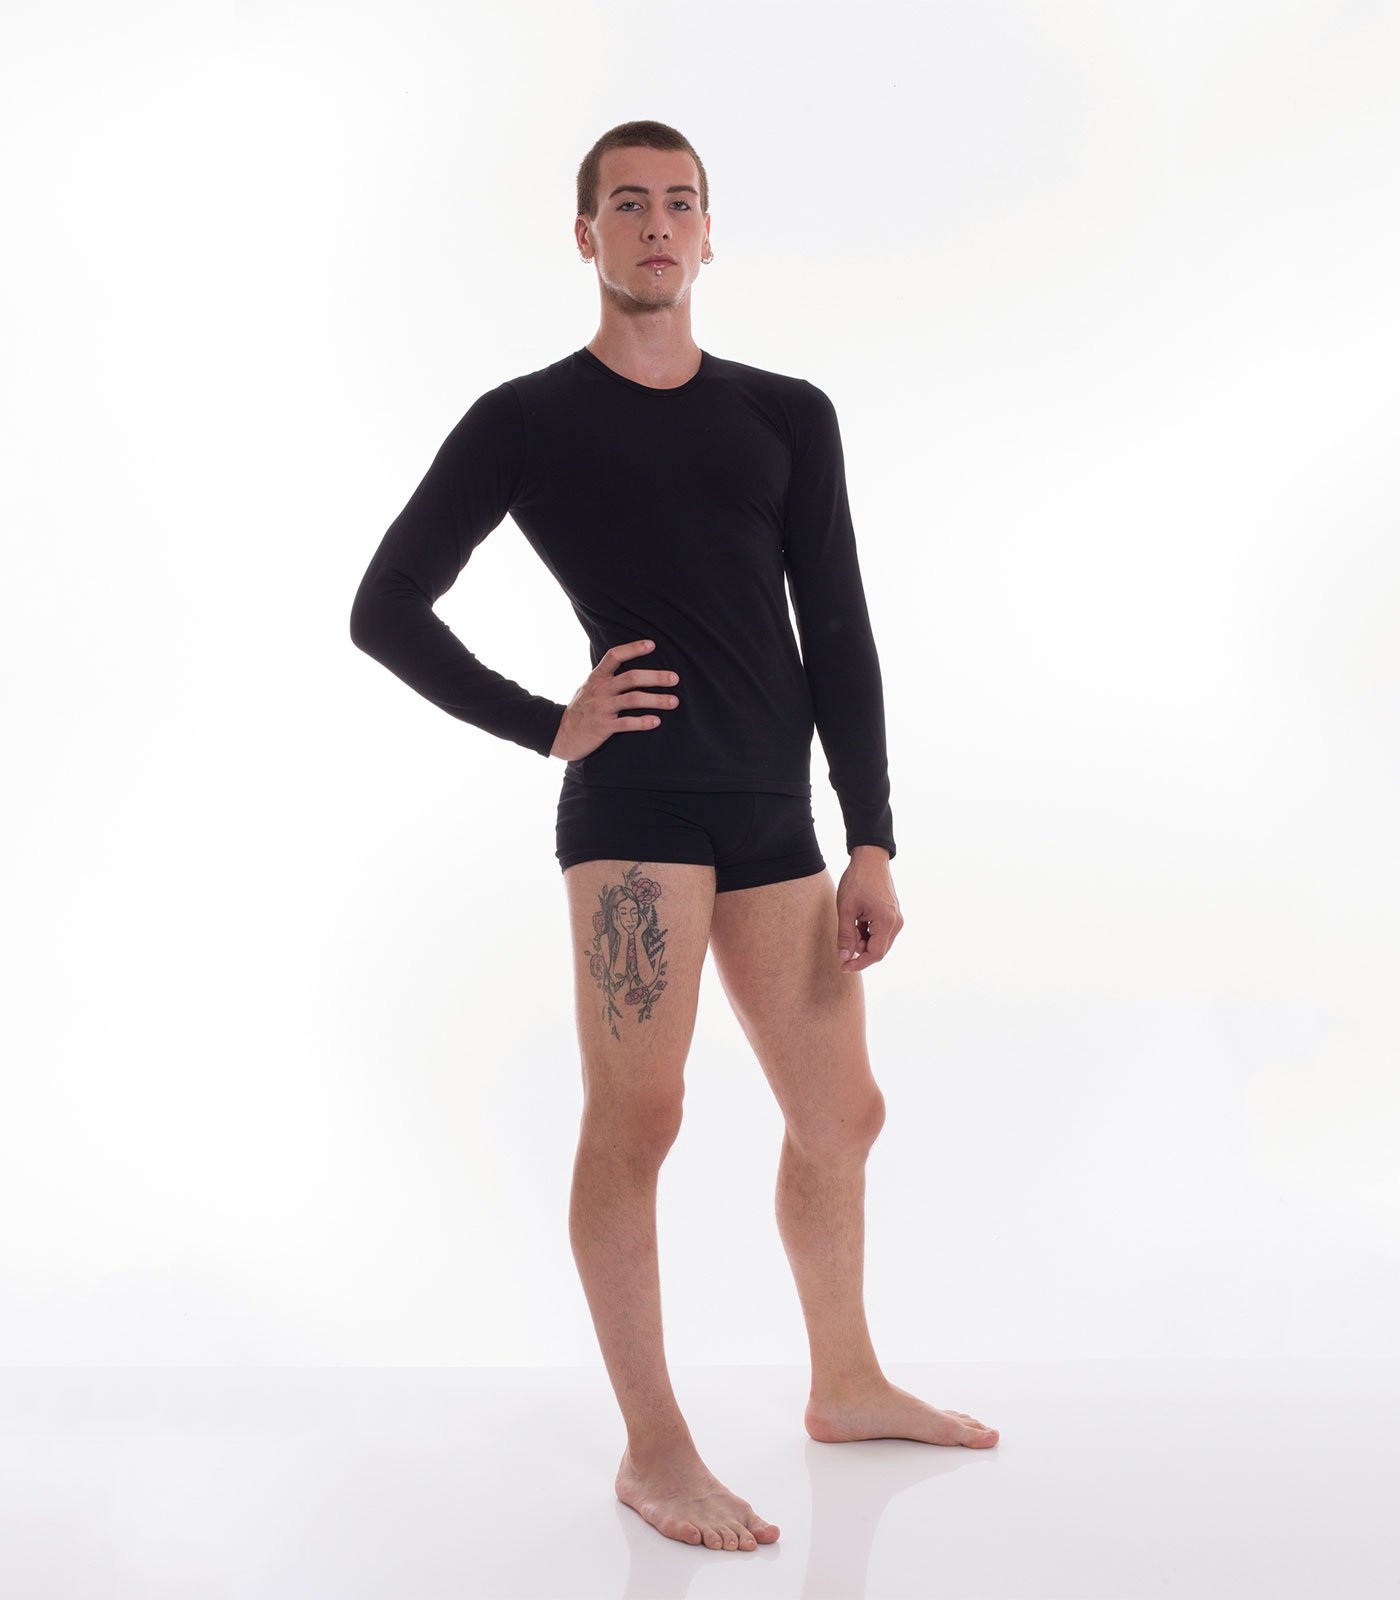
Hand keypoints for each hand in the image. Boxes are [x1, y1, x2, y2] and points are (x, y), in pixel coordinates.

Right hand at [550, 638, 680, 760]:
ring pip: (633, 700)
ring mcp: (601, 708)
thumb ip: (607, 678)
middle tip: (675, 678)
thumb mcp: (590, 688)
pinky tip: (656, 721)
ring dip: (656, 700)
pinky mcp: (603, 727)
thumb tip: (633, 670)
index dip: (633, 648)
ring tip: (674, 701)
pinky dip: (642, 722)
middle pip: (631, 678)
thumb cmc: (582, 709)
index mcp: (597, 677)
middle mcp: (600, 689)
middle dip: (656, 677)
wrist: (562, 734)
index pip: (615, 656)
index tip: (652, 644)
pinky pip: (626, 724)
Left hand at [835, 847, 901, 971]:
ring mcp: (896, 918)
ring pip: (879, 942)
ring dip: (863, 942)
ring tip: (849, 928)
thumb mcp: (845, 908)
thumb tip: (844, 957)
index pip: (875, 954)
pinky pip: (881, 932)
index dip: (858, 964)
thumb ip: (845, 935)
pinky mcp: (893, 914)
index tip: (843, 967)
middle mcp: (896, 922)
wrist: (870, 858)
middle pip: (879, 950)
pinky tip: (856, 923)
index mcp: (887, 921)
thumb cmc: (857, 880)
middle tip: (843, 945)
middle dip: (860, 952)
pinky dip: (867, 933)